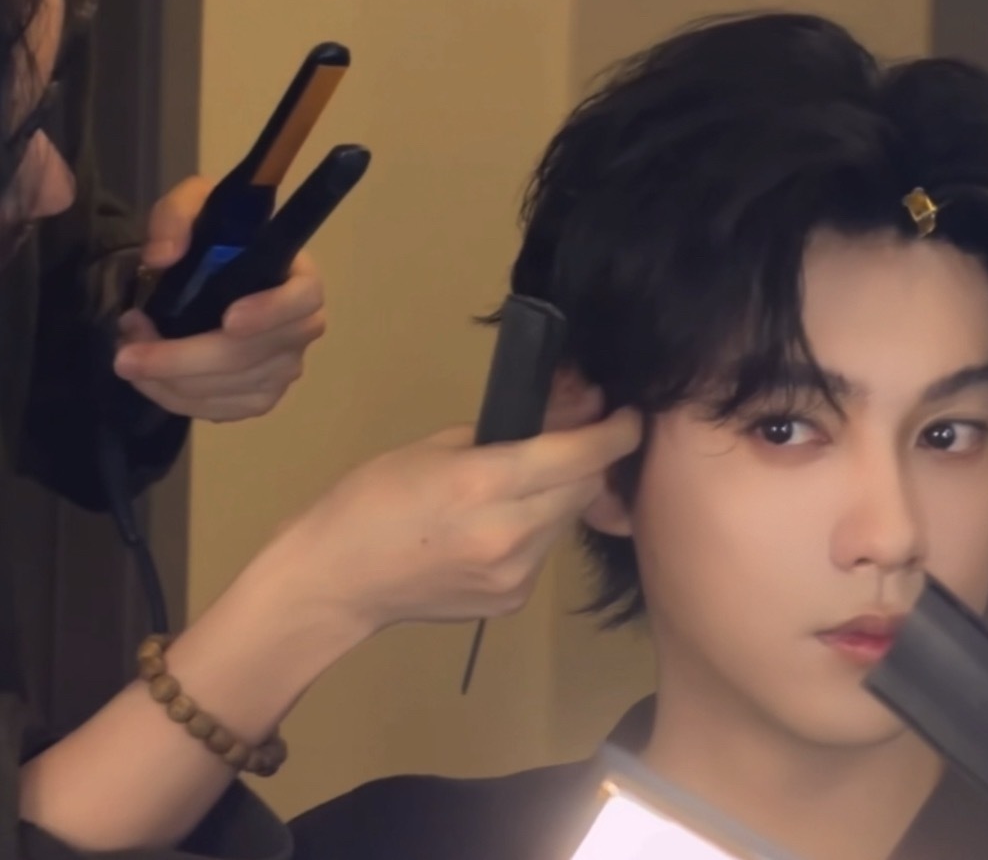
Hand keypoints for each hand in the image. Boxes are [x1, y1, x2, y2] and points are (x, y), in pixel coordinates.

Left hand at [112, 176, 326, 421]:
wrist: (215, 273)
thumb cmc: (215, 238)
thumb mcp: (194, 205)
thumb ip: (176, 217)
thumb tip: (161, 258)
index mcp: (300, 279)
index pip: (303, 300)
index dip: (271, 312)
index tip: (228, 319)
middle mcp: (302, 329)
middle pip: (252, 356)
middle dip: (185, 360)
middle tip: (126, 356)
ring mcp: (285, 368)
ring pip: (233, 389)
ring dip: (172, 380)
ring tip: (128, 355)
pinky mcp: (263, 396)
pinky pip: (224, 411)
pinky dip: (181, 401)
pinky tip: (151, 382)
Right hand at [259, 375, 642, 634]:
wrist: (338, 580)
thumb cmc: (373, 498)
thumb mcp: (439, 445)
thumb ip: (513, 428)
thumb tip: (576, 405)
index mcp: (486, 484)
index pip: (580, 456)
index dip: (616, 432)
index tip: (629, 415)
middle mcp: (511, 534)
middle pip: (584, 488)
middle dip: (588, 461)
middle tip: (574, 440)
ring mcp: (516, 574)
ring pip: (567, 520)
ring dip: (562, 495)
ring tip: (526, 484)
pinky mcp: (513, 601)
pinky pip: (545, 552)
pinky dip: (537, 530)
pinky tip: (500, 525)